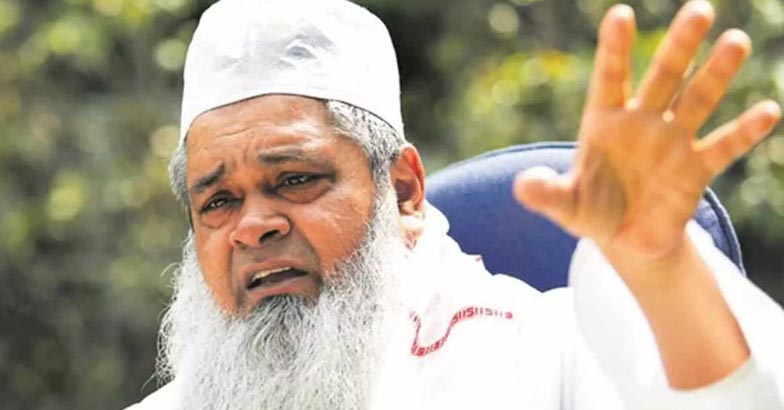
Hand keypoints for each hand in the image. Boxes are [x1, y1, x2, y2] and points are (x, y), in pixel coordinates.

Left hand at [513, 1, 780, 265]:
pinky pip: (722, 147)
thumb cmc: (590, 210)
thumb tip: (521, 187)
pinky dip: (743, 132)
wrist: (625, 238)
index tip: (620, 14)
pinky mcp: (696, 169)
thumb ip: (546, 193)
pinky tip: (767, 111)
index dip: (615, 48)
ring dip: (716, 74)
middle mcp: (642, 122)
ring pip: (696, 101)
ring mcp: (672, 142)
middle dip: (680, 46)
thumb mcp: (565, 205)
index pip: (610, 77)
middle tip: (699, 9)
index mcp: (604, 121)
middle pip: (663, 77)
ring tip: (735, 41)